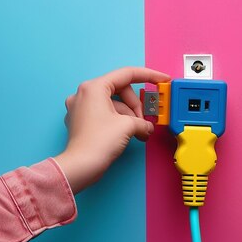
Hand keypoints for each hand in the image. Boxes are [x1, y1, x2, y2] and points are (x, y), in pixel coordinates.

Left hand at [54, 67, 170, 193]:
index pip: (126, 74)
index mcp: (94, 87)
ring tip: (138, 132)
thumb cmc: (98, 142)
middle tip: (145, 121)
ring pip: (113, 104)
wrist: (81, 166)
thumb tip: (146, 126)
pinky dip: (118, 121)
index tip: (161, 79)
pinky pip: (104, 114)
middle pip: (120, 91)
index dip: (148, 76)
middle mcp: (84, 94)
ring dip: (129, 117)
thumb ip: (143, 121)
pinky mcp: (80, 121)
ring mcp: (80, 108)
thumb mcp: (128, 125)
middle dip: (136, 106)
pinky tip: (127, 134)